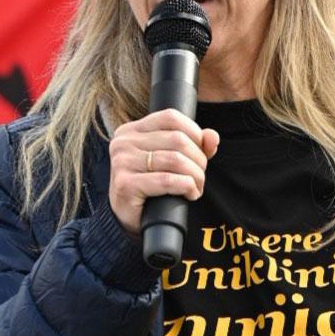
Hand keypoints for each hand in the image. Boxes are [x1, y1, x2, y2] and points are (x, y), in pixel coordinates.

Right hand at [108, 109, 218, 234]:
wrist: (129, 218)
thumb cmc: (152, 186)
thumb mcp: (172, 160)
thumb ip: (193, 144)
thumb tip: (212, 136)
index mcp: (132, 130)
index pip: (171, 117)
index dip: (194, 132)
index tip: (201, 152)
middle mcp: (123, 142)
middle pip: (177, 139)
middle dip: (198, 159)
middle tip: (200, 176)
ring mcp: (122, 163)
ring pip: (175, 160)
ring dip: (195, 176)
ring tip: (197, 187)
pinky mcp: (125, 185)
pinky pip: (167, 180)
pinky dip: (186, 187)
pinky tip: (190, 194)